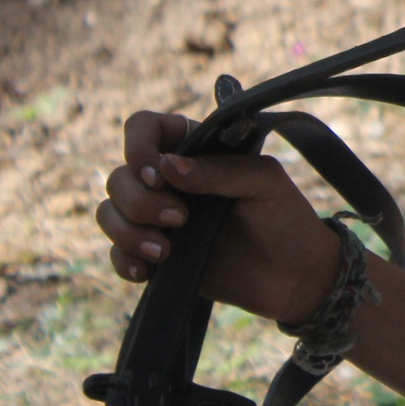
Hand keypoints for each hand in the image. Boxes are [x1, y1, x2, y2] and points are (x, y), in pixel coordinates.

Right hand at [96, 111, 345, 326]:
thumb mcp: (265, 183)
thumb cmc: (286, 219)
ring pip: (109, 213)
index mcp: (196, 152)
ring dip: (128, 230)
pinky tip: (147, 270)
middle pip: (119, 177)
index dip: (138, 145)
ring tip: (166, 250)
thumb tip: (167, 165)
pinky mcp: (155, 255)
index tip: (157, 172)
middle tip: (181, 218)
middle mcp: (171, 181)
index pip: (145, 128)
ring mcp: (159, 219)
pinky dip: (124, 259)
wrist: (295, 277)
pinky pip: (116, 253)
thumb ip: (219, 170)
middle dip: (140, 200)